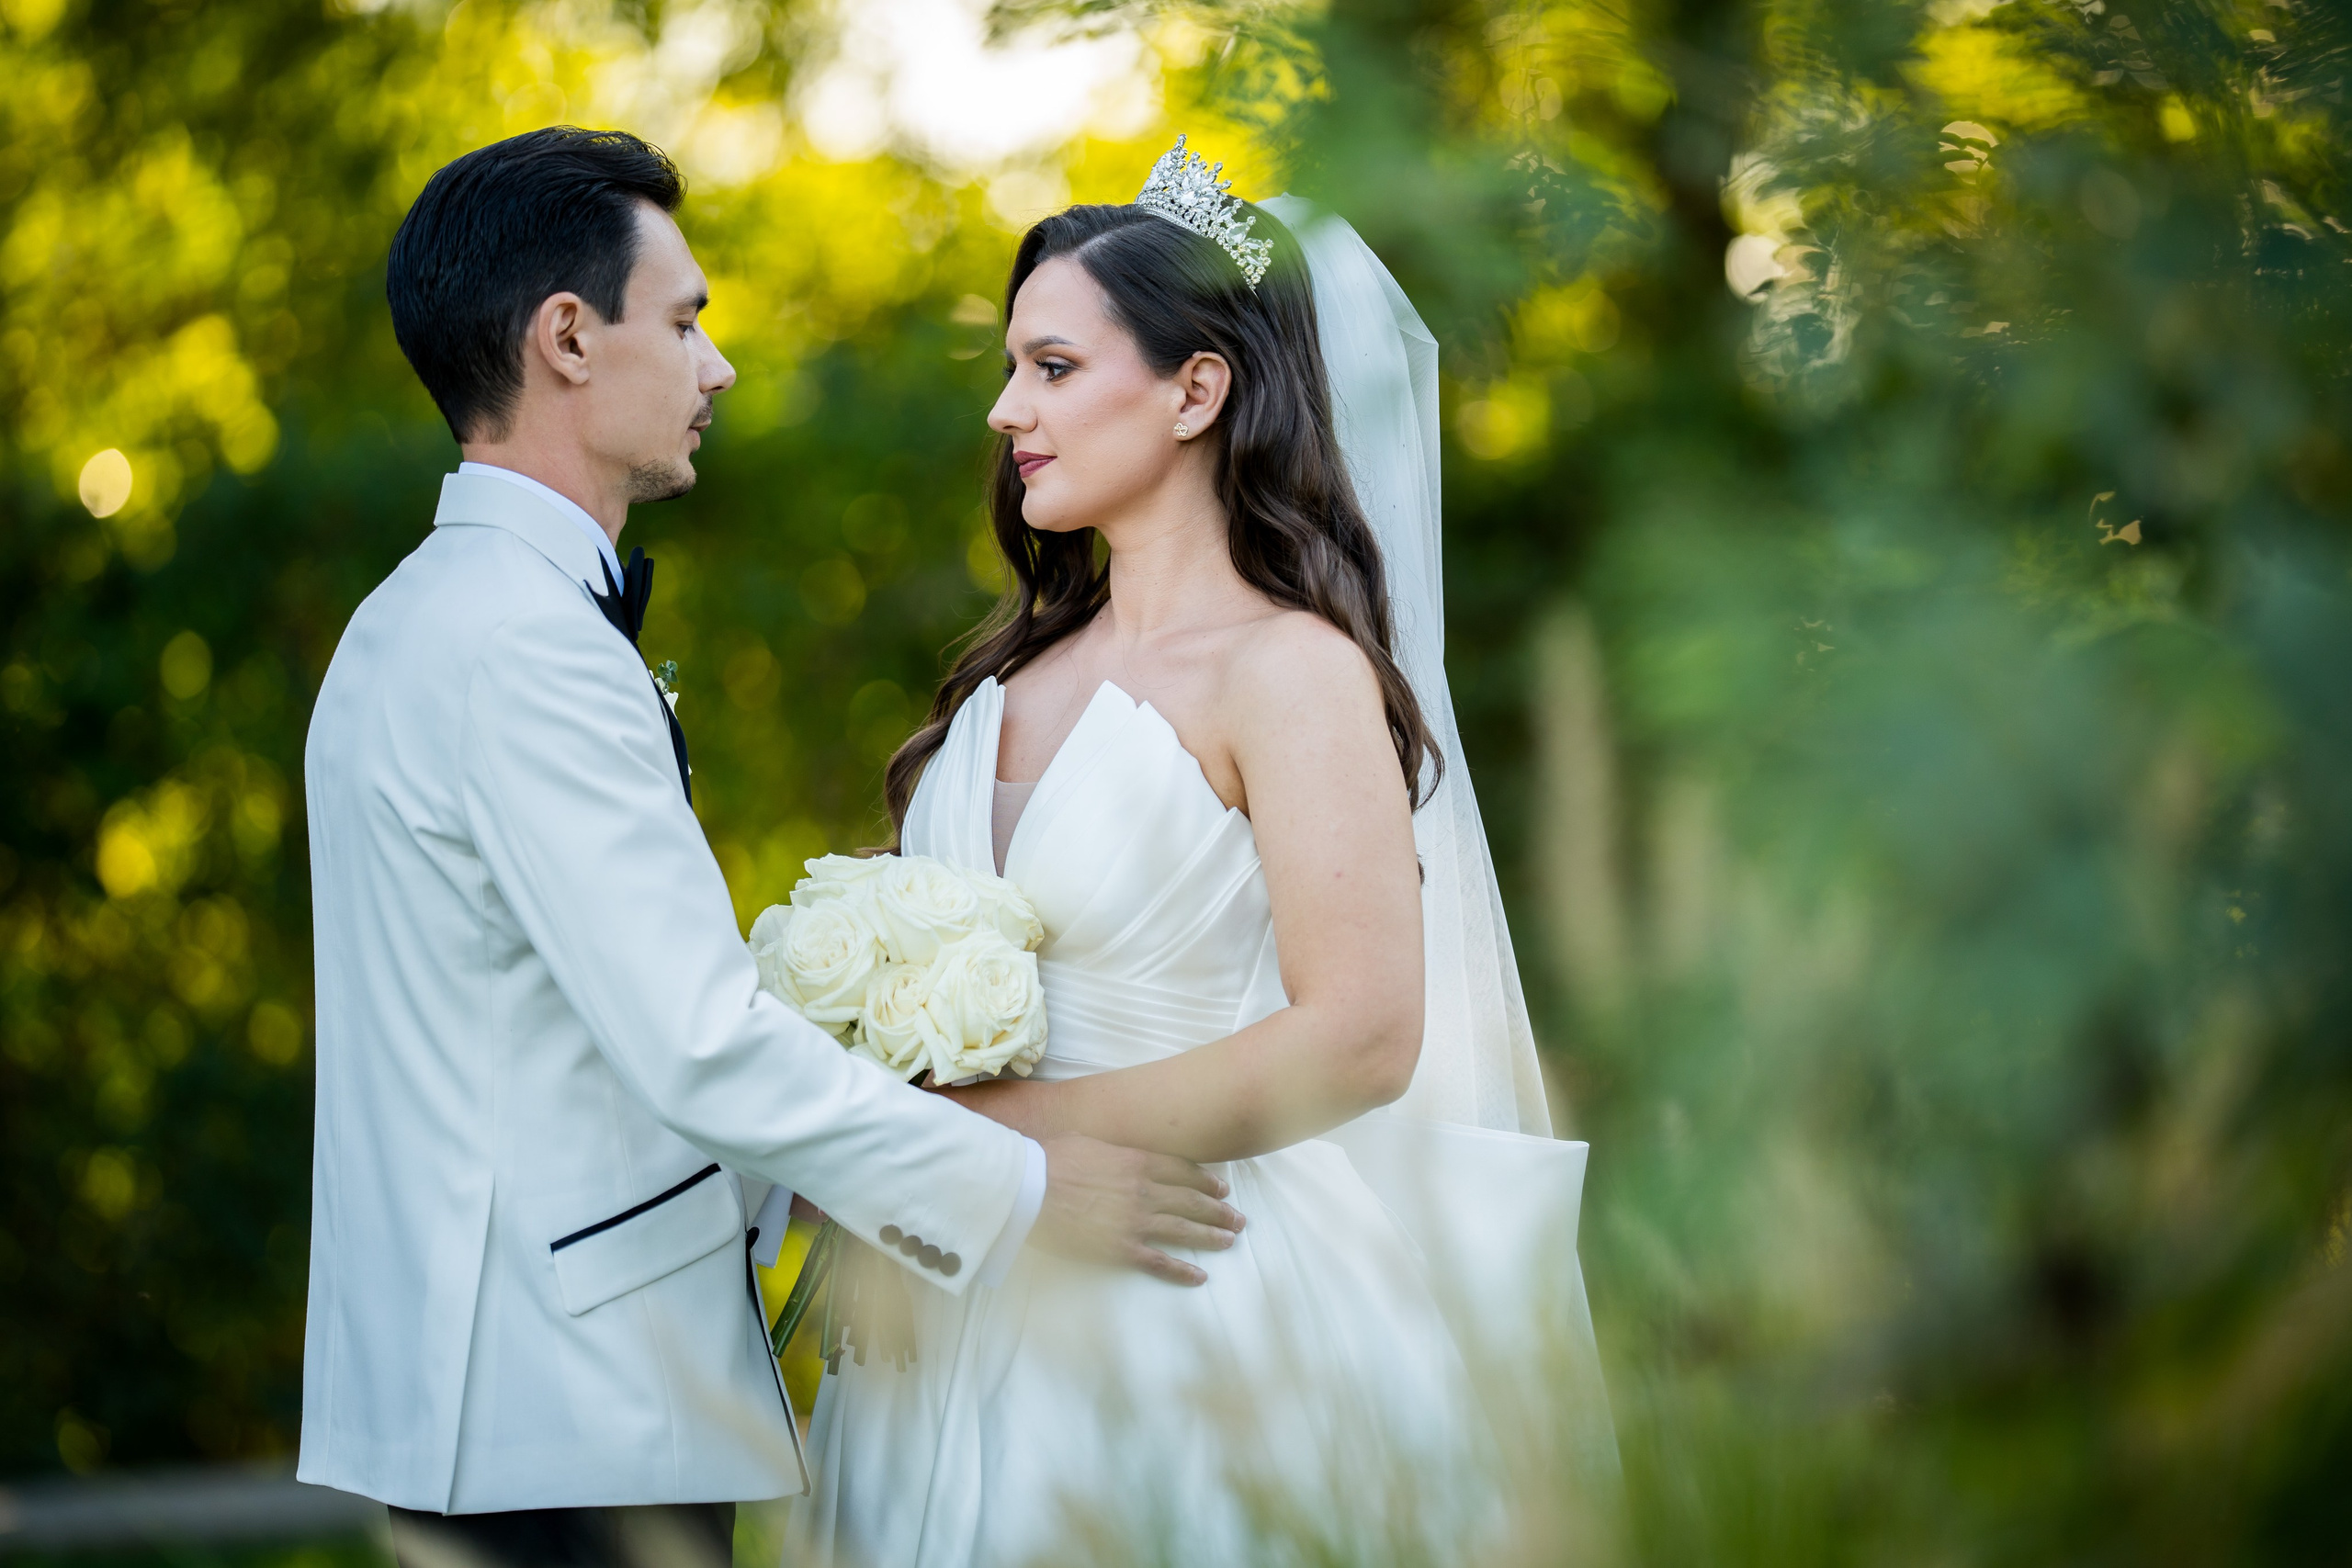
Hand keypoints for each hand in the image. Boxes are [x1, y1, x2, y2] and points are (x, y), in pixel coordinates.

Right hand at [1032, 1134, 1244, 1285]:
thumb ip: (1111, 1150)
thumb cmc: (1050, 1159)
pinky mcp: (1122, 1249)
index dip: (1206, 1181)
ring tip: (1231, 1240)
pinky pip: (1160, 1262)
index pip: (1183, 1172)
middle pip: (1192, 1201)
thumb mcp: (1088, 1142)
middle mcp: (1145, 1191)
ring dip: (1212, 1236)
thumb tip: (1114, 1152)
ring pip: (1185, 1230)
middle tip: (1238, 1218)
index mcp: (1137, 1161)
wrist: (1030, 1187)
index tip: (1222, 1188)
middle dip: (1219, 1210)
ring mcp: (1136, 1221)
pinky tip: (1200, 1276)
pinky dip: (1182, 1271)